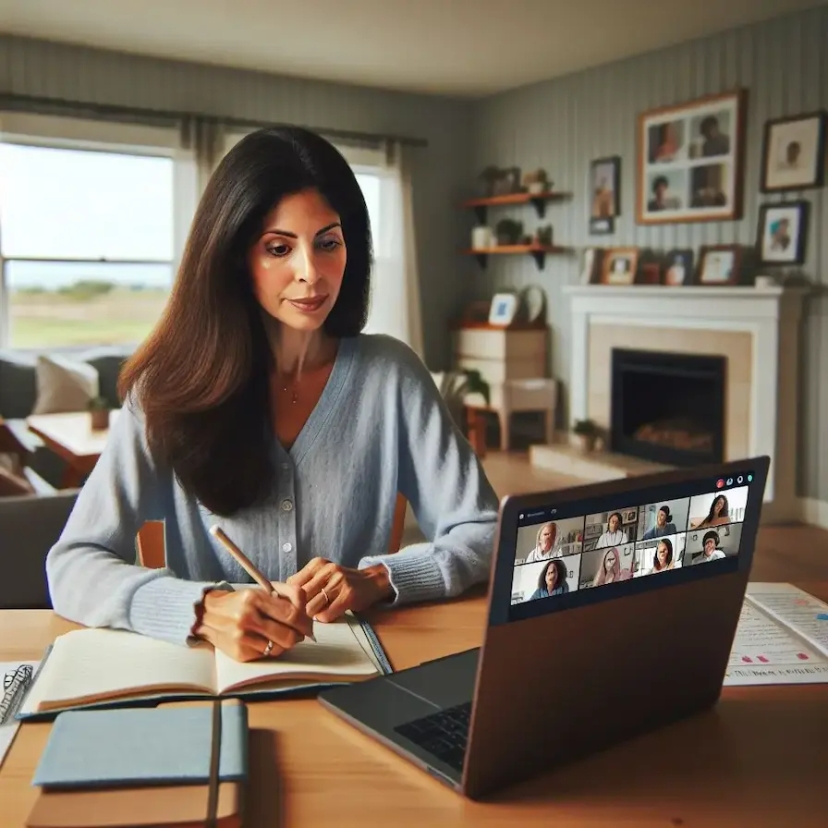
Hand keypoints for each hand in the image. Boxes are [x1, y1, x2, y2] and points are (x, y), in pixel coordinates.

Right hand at [193, 582, 313, 661]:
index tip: (308, 624)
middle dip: (300, 635)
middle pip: (289, 635)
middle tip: (300, 633)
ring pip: (280, 648)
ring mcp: (242, 637)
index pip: (291, 613)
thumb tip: (307, 610)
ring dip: (286, 643)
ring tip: (281, 634)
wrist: (208, 615)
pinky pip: (267, 655)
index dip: (305, 621)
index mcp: (254, 598)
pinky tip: (266, 640)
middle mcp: (247, 618)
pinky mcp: (239, 653)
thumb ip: (287, 594)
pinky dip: (271, 648)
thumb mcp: (261, 590)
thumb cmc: (241, 601)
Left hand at [286, 558, 393, 622]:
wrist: (372, 581)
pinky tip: (329, 614)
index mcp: (317, 564)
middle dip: (299, 609)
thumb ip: (305, 582)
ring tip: (318, 614)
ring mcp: (338, 582)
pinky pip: (326, 615)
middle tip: (302, 616)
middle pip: (300, 597)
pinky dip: (324, 618)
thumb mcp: (323, 574)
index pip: (292, 583)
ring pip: (311, 608)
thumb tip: (283, 598)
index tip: (291, 606)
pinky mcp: (348, 596)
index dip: (289, 598)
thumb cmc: (343, 582)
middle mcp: (327, 570)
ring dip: (312, 616)